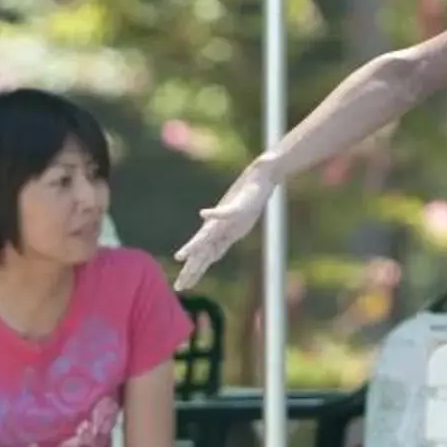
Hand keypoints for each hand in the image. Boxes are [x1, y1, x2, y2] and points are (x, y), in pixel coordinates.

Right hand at [174, 165, 272, 290]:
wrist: (258, 179)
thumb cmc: (260, 174)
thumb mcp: (264, 170)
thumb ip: (266, 165)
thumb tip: (268, 159)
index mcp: (222, 215)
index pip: (204, 234)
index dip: (192, 246)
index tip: (180, 257)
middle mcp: (217, 225)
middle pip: (200, 252)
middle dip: (189, 269)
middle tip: (178, 287)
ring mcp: (222, 230)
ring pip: (205, 256)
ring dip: (194, 272)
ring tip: (182, 287)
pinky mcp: (230, 234)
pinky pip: (215, 253)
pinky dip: (206, 264)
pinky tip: (197, 275)